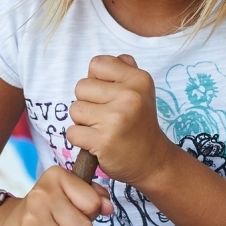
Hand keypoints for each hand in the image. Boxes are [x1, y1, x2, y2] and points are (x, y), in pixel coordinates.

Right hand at [0, 166, 112, 225]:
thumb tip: (108, 209)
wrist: (10, 222)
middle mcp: (41, 195)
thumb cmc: (49, 207)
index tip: (77, 212)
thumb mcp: (71, 192)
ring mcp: (31, 219)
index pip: (92, 203)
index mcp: (56, 176)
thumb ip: (95, 195)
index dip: (90, 213)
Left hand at [68, 54, 172, 186]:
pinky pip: (72, 132)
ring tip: (101, 129)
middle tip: (105, 116)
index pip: (96, 64)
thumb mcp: (141, 91)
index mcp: (138, 79)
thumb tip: (99, 64)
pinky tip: (96, 142)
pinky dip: (80, 140)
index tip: (108, 96)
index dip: (96, 80)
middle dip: (87, 103)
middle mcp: (129, 96)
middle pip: (81, 87)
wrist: (152, 161)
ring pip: (75, 110)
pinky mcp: (103, 141)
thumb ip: (122, 70)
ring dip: (83, 122)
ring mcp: (116, 119)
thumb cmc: (139, 124)